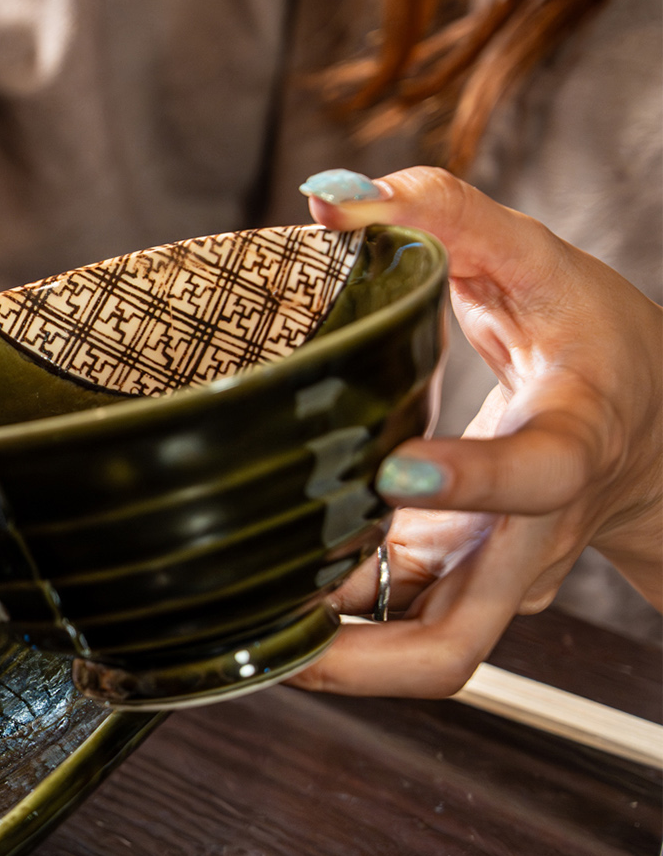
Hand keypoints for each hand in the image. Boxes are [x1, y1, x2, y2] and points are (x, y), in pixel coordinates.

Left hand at [290, 166, 662, 697]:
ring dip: (329, 655)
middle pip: (460, 642)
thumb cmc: (595, 343)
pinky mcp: (452, 587)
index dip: (474, 483)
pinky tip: (250, 589)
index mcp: (574, 441)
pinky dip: (324, 619)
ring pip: (417, 655)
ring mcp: (488, 577)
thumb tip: (333, 196)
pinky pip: (387, 626)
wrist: (655, 426)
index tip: (396, 470)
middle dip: (365, 659)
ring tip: (234, 621)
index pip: (540, 476)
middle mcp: (528, 537)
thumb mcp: (539, 260)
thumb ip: (446, 216)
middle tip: (276, 631)